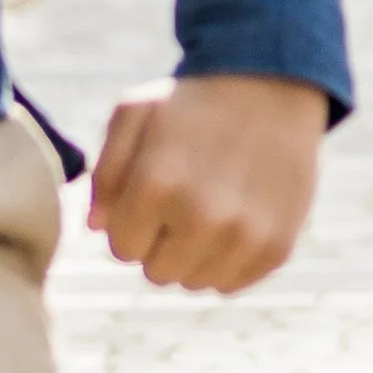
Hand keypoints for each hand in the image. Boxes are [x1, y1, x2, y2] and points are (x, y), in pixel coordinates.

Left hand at [87, 73, 327, 291]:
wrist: (273, 89)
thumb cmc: (192, 104)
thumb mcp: (134, 114)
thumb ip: (105, 171)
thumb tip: (96, 227)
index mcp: (158, 183)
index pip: (123, 248)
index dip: (131, 224)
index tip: (150, 198)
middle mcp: (202, 216)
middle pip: (157, 272)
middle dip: (160, 243)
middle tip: (180, 204)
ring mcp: (243, 236)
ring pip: (195, 283)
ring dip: (193, 255)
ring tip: (208, 210)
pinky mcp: (276, 247)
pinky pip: (231, 284)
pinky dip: (228, 261)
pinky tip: (234, 222)